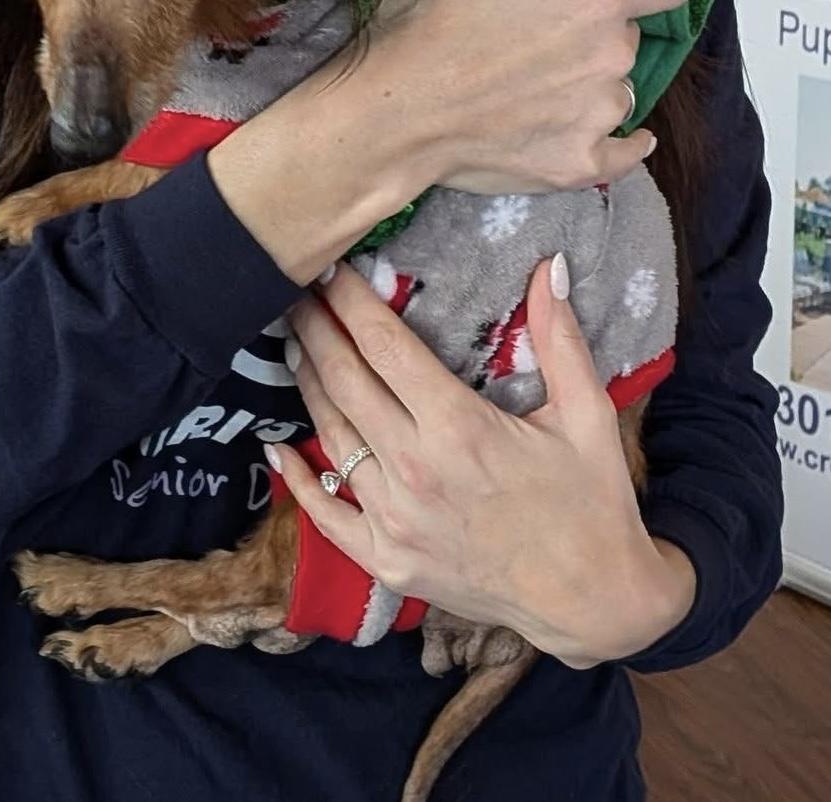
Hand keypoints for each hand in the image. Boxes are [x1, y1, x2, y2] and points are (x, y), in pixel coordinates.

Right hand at [211, 0, 690, 283]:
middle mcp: (612, 57)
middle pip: (629, 39)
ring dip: (592, 90)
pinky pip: (624, 153)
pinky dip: (616, 144)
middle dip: (594, 37)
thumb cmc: (430, 26)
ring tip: (534, 95)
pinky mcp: (579, 166)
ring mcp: (598, 117)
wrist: (393, 114)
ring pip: (618, 93)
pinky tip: (592, 134)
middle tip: (536, 46)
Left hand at [269, 262, 696, 667]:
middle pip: (345, 382)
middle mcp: (415, 470)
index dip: (350, 303)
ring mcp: (394, 520)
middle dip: (315, 330)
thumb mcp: (587, 415)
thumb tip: (552, 266)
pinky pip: (326, 515)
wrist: (593, 602)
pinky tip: (276, 450)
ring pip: (331, 437)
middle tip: (296, 296)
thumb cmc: (592, 502)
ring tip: (293, 346)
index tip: (330, 271)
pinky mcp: (385, 561)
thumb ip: (560, 338)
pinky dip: (298, 480)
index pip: (385, 346)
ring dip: (306, 386)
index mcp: (460, 427)